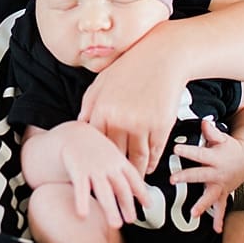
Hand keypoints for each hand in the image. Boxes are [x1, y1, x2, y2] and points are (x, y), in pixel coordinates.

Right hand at [58, 124, 153, 227]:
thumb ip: (122, 168)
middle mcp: (108, 165)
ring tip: (115, 224)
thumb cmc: (94, 146)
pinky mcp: (78, 170)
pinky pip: (81, 188)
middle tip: (130, 220)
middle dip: (127, 205)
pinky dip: (82, 201)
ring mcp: (94, 168)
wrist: (73, 133)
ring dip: (111, 209)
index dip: (142, 192)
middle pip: (121, 188)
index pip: (134, 178)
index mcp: (118, 160)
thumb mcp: (112, 153)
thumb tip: (137, 185)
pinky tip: (83, 214)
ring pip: (104, 191)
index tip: (148, 204)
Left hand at [78, 51, 183, 175]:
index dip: (95, 158)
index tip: (94, 169)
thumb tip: (80, 125)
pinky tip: (148, 168)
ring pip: (135, 159)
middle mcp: (119, 120)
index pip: (94, 143)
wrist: (163, 58)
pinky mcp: (161, 127)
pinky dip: (151, 164)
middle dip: (112, 170)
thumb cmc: (129, 69)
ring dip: (134, 173)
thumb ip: (89, 105)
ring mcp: (141, 125)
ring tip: (130, 183)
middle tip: (111, 184)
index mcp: (100, 110)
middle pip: (114, 155)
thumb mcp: (101, 83)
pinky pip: (154, 153)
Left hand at [171, 118, 243, 231]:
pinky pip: (222, 209)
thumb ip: (211, 131)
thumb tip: (204, 122)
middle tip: (172, 179)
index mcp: (214, 158)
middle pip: (199, 175)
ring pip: (210, 196)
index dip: (187, 150)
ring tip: (192, 213)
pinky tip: (217, 230)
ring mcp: (220, 186)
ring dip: (201, 205)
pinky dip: (220, 220)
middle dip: (186, 177)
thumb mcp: (222, 137)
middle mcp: (217, 173)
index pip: (199, 153)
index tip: (175, 148)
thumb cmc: (229, 147)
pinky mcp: (223, 194)